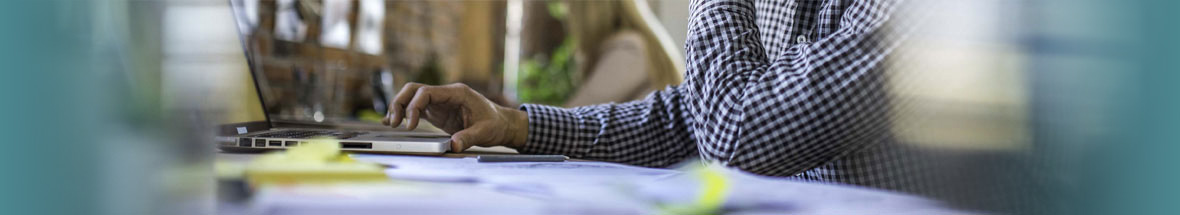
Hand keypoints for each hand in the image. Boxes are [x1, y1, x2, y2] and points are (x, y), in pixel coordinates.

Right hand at [383, 83, 528, 151]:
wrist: (502, 124)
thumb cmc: (495, 123)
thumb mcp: (485, 132)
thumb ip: (468, 137)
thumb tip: (453, 145)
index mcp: (456, 93)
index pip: (427, 92)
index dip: (414, 106)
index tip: (410, 125)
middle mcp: (445, 95)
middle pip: (414, 90)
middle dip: (400, 103)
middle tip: (394, 123)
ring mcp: (440, 102)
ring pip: (412, 97)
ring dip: (399, 107)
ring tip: (391, 124)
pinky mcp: (438, 112)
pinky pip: (416, 109)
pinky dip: (404, 114)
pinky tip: (393, 123)